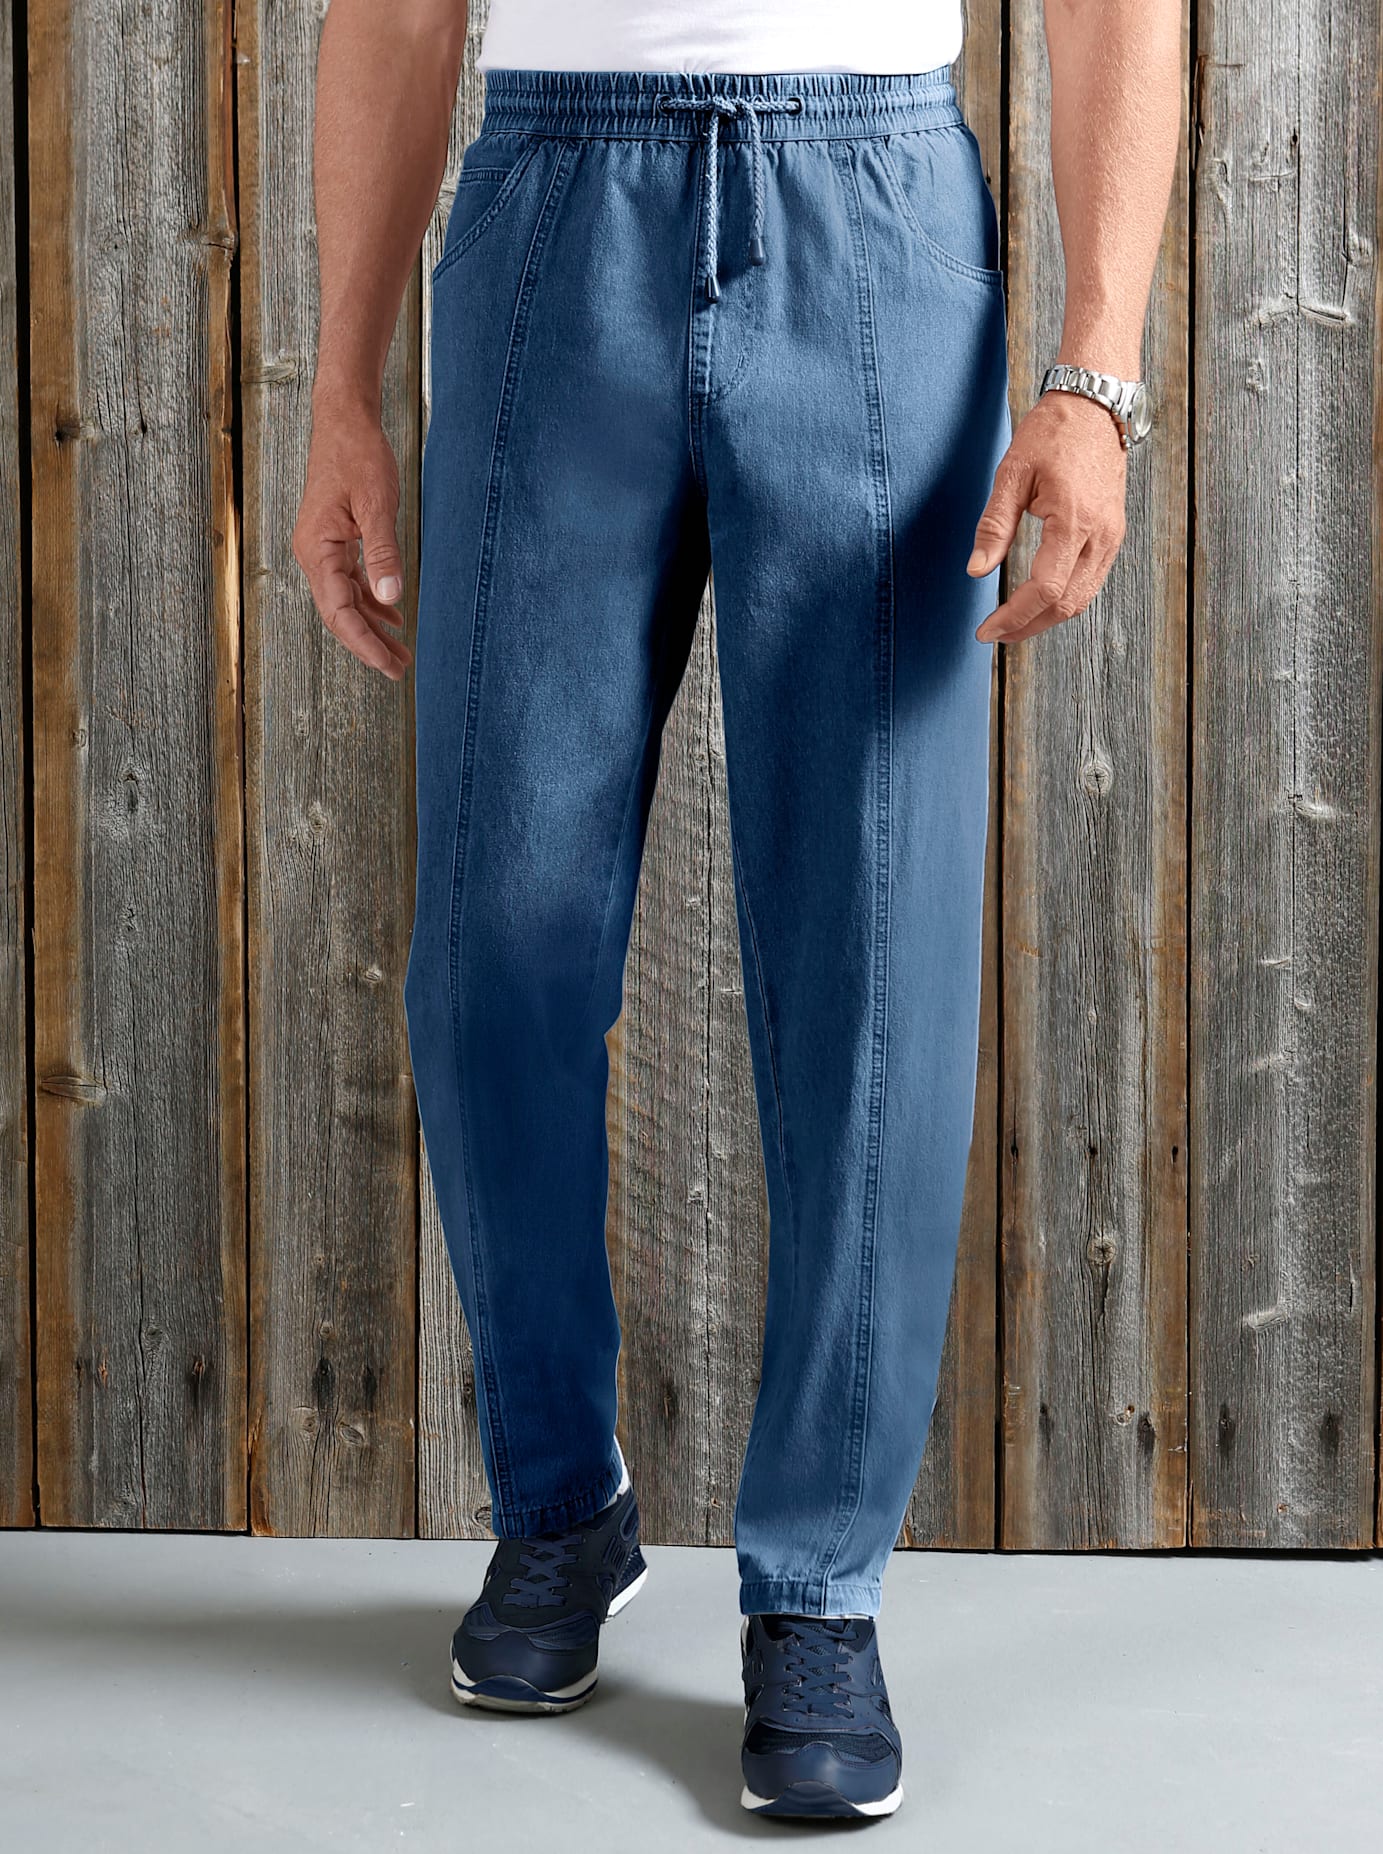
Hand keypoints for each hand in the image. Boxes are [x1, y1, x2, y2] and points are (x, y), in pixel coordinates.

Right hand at [292, 395, 412, 680]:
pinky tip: (393, 614)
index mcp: (316, 549)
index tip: (389, 664)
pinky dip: (371, 601)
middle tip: (399, 670)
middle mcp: (313, 554)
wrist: (345, 421)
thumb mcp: (377, 505)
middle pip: (340, 614)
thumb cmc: (359, 456)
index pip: (339, 612)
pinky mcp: (334, 541)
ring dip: (372, 627)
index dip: (364, 642)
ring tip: (400, 652)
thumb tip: (392, 596)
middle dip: (369, 644)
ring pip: (346, 601)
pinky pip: (350, 583)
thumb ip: (383, 553)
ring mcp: (322, 549)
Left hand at [967, 390, 1127, 642]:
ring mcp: (1112, 536)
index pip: (1045, 590)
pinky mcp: (1113, 534)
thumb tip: (976, 571)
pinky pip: (1090, 581)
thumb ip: (994, 526)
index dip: (1014, 617)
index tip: (986, 630)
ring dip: (1046, 618)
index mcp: (1074, 521)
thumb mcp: (1012, 474)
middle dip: (1028, 626)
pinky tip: (1038, 601)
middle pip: (1066, 604)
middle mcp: (1101, 535)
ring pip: (1082, 598)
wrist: (1096, 404)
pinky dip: (1064, 600)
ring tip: (1012, 624)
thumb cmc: (1053, 432)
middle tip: (994, 634)